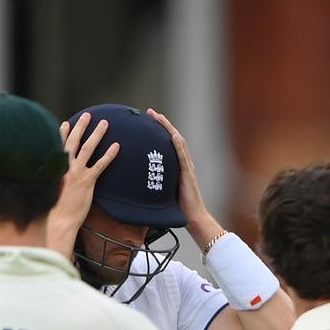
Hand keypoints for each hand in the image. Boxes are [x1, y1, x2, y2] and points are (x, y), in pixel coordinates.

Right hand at [47, 112, 118, 256]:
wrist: (57, 221)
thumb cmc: (52, 209)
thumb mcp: (49, 191)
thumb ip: (53, 180)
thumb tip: (56, 178)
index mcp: (53, 168)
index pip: (58, 146)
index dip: (62, 133)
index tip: (65, 123)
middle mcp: (64, 167)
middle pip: (73, 142)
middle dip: (81, 127)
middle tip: (87, 115)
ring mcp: (76, 173)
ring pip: (88, 148)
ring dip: (97, 134)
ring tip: (105, 123)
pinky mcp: (87, 182)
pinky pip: (101, 165)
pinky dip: (109, 154)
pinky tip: (117, 146)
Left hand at [147, 108, 223, 248]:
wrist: (192, 217)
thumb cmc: (177, 207)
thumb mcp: (162, 190)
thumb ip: (155, 181)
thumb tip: (138, 179)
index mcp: (177, 166)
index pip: (169, 143)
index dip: (160, 130)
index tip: (149, 119)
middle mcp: (183, 163)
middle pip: (173, 138)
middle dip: (163, 124)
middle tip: (150, 112)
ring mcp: (187, 167)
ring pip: (178, 143)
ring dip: (168, 129)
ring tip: (158, 117)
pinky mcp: (187, 174)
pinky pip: (182, 157)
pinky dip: (177, 145)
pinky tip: (172, 136)